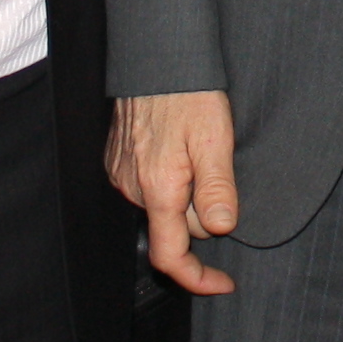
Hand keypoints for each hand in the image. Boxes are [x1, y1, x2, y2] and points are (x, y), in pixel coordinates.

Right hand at [107, 92, 239, 295]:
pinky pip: (150, 187)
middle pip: (176, 228)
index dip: (197, 278)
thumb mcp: (214, 137)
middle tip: (222, 173)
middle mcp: (133, 187)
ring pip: (165, 207)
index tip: (224, 284)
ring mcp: (121, 174)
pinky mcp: (118, 161)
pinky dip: (171, 180)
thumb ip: (217, 186)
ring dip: (187, 195)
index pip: (170, 256)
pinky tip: (181, 150)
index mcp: (158, 188)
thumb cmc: (186, 93)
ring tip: (201, 154)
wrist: (155, 57)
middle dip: (203, 215)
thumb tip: (221, 227)